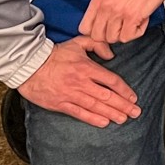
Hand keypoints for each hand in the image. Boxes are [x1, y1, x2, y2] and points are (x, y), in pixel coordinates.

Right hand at [17, 37, 140, 128]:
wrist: (29, 66)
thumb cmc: (55, 54)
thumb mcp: (78, 42)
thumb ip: (98, 44)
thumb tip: (111, 55)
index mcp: (87, 68)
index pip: (111, 80)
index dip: (124, 90)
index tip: (133, 97)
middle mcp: (81, 83)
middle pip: (107, 96)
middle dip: (123, 105)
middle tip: (135, 112)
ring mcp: (70, 94)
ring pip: (95, 106)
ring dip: (111, 113)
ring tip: (124, 119)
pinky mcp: (60, 104)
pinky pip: (79, 113)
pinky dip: (92, 119)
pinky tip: (104, 123)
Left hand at [79, 0, 164, 43]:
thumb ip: (103, 5)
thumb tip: (101, 22)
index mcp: (98, 0)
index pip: (84, 28)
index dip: (95, 32)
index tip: (105, 30)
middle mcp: (106, 7)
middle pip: (98, 36)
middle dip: (110, 35)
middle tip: (121, 27)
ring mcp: (119, 12)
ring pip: (113, 38)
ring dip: (125, 33)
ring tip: (133, 22)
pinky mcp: (133, 16)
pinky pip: (128, 37)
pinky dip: (136, 32)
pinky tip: (141, 21)